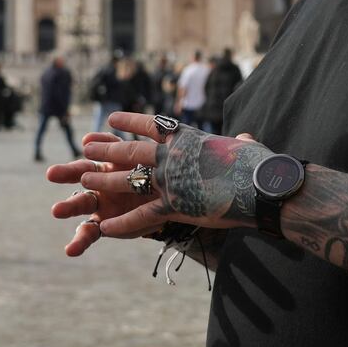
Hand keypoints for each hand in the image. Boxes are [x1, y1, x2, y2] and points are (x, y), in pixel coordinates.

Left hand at [48, 114, 268, 254]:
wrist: (264, 185)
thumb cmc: (261, 166)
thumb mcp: (246, 147)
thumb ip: (240, 142)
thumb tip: (247, 137)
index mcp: (189, 138)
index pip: (153, 125)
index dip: (130, 121)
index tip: (111, 118)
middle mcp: (174, 155)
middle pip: (132, 150)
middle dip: (108, 149)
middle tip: (86, 147)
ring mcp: (171, 179)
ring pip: (129, 179)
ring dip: (105, 180)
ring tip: (84, 180)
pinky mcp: (174, 205)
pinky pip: (141, 216)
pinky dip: (122, 223)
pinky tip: (103, 227)